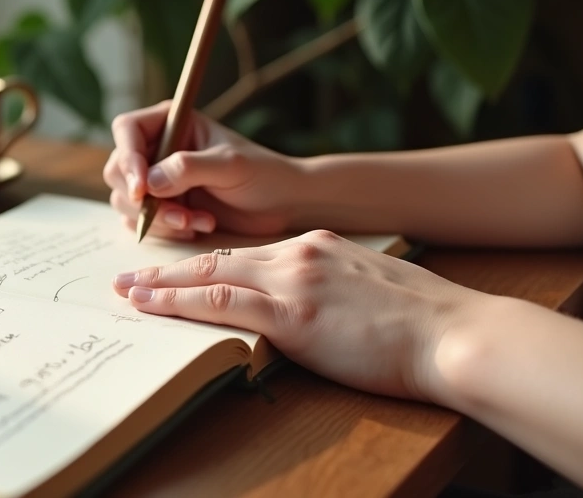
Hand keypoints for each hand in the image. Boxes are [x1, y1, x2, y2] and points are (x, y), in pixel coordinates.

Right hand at [103, 101, 301, 239]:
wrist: (283, 204)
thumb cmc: (263, 174)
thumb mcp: (229, 165)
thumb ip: (188, 168)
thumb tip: (149, 183)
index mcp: (171, 122)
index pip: (127, 130)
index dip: (128, 158)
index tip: (141, 189)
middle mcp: (157, 148)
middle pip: (117, 169)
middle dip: (143, 198)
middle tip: (179, 215)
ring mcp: (157, 179)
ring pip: (126, 200)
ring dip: (157, 218)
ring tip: (196, 222)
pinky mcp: (162, 207)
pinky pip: (141, 222)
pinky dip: (164, 230)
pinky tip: (198, 226)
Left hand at [112, 230, 486, 402]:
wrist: (456, 334)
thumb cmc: (427, 323)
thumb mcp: (374, 290)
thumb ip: (335, 290)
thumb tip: (314, 309)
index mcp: (319, 246)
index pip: (249, 254)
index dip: (209, 265)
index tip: (182, 273)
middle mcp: (299, 253)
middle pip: (220, 259)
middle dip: (171, 268)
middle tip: (131, 276)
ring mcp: (293, 279)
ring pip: (210, 275)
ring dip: (161, 283)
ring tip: (126, 290)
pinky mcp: (292, 312)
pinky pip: (220, 302)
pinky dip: (177, 301)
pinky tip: (150, 304)